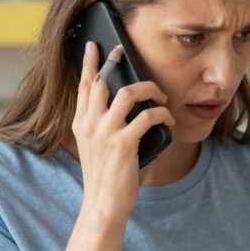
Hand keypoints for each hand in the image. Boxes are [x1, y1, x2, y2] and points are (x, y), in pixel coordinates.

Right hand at [73, 40, 174, 220]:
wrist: (104, 205)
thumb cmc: (106, 177)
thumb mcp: (96, 147)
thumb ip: (102, 125)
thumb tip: (125, 102)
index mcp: (80, 124)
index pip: (84, 86)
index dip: (89, 63)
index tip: (94, 46)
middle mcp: (89, 125)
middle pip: (103, 82)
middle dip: (115, 62)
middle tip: (125, 52)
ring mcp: (105, 133)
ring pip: (128, 93)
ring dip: (149, 89)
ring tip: (161, 95)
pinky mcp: (123, 144)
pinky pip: (148, 116)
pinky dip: (162, 113)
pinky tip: (169, 118)